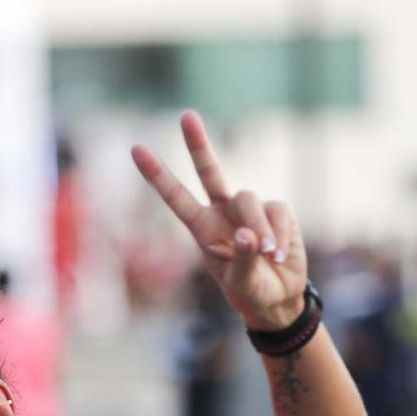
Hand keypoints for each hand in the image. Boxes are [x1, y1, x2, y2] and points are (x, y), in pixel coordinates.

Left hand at [132, 111, 308, 330]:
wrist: (279, 299)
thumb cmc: (250, 292)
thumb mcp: (240, 283)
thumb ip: (241, 259)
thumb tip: (249, 234)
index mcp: (201, 228)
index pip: (176, 198)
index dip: (157, 175)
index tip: (136, 149)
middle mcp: (222, 212)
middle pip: (209, 172)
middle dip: (198, 144)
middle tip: (186, 116)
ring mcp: (249, 210)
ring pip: (249, 199)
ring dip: (260, 229)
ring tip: (268, 255)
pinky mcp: (277, 211)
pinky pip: (277, 211)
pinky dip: (280, 234)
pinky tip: (280, 255)